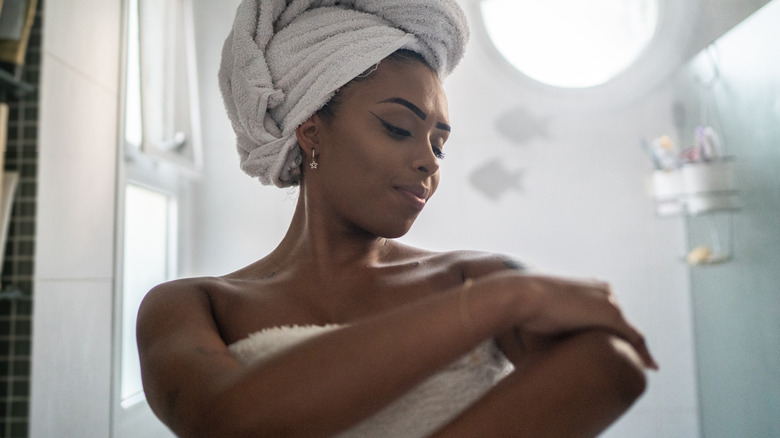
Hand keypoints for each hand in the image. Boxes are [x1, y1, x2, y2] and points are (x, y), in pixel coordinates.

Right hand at [491, 273, 658, 369]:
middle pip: (622, 322)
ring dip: (637, 350)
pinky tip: (650, 367)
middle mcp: (605, 291)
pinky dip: (643, 353)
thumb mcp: (545, 312)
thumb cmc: (526, 307)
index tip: (617, 345)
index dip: (615, 331)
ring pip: (629, 332)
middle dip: (628, 342)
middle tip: (638, 363)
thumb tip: (551, 345)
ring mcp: (610, 302)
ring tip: (644, 368)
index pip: (608, 311)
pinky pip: (635, 338)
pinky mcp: (612, 315)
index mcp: (589, 286)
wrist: (523, 295)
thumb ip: (557, 323)